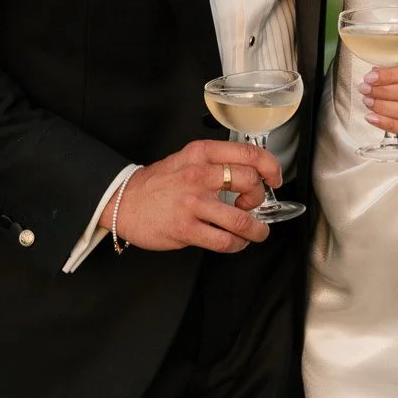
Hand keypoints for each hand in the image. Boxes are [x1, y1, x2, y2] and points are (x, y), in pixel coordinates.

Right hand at [108, 142, 279, 253]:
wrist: (123, 202)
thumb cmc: (158, 183)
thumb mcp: (186, 159)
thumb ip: (215, 163)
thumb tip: (251, 174)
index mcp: (201, 153)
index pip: (248, 153)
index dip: (270, 167)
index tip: (274, 178)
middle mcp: (198, 175)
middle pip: (250, 183)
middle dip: (259, 199)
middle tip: (252, 206)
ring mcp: (192, 203)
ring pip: (241, 220)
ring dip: (256, 230)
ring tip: (255, 232)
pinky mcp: (186, 229)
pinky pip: (225, 241)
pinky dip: (237, 244)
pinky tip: (235, 241)